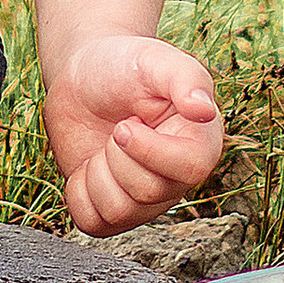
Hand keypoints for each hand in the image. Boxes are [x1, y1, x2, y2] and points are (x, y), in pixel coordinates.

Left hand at [46, 33, 223, 236]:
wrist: (83, 76)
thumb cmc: (125, 65)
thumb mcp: (155, 60)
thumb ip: (186, 78)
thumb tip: (204, 111)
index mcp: (199, 144)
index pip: (189, 170)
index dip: (148, 150)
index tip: (125, 124)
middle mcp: (176, 179)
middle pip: (147, 194)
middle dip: (116, 155)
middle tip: (116, 127)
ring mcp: (144, 200)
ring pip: (118, 212)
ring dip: (97, 174)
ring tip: (104, 145)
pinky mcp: (111, 209)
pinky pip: (92, 223)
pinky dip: (79, 193)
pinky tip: (88, 165)